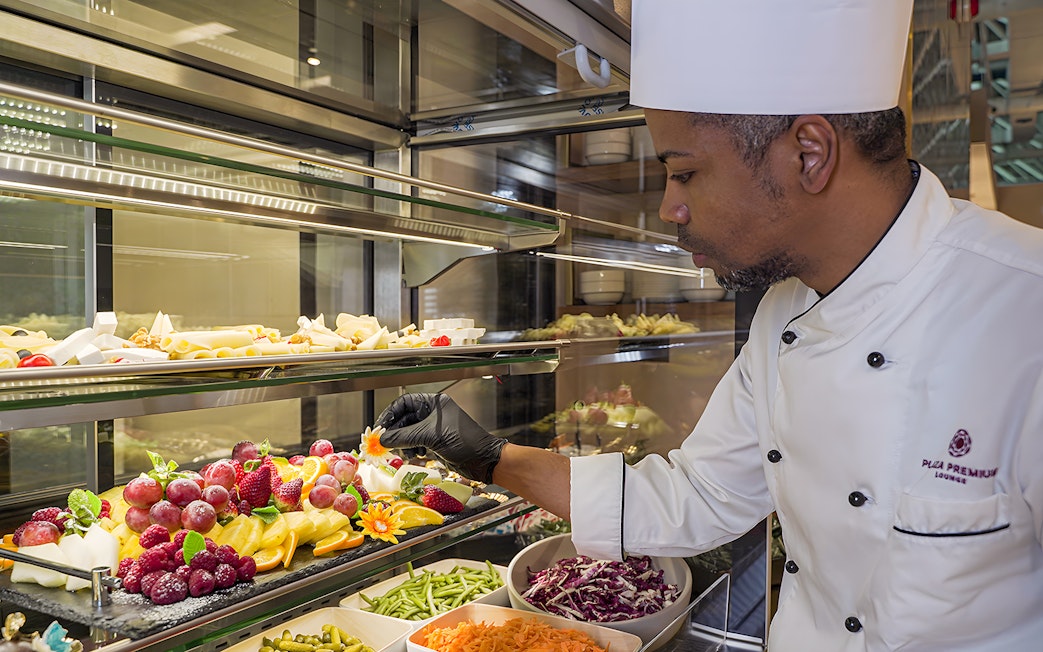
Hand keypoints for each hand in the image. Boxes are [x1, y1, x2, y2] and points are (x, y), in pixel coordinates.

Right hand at [375, 393, 507, 483]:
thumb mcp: (430, 437)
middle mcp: (433, 413)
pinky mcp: (435, 441)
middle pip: (405, 418)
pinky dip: (412, 449)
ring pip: (409, 432)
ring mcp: (434, 428)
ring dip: (403, 442)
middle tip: (385, 443)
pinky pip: (416, 442)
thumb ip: (405, 437)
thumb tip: (383, 439)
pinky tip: (416, 455)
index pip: (404, 402)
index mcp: (434, 403)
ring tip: (405, 451)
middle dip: (395, 432)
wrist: (483, 460)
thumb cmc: (464, 442)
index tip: (380, 427)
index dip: (390, 414)